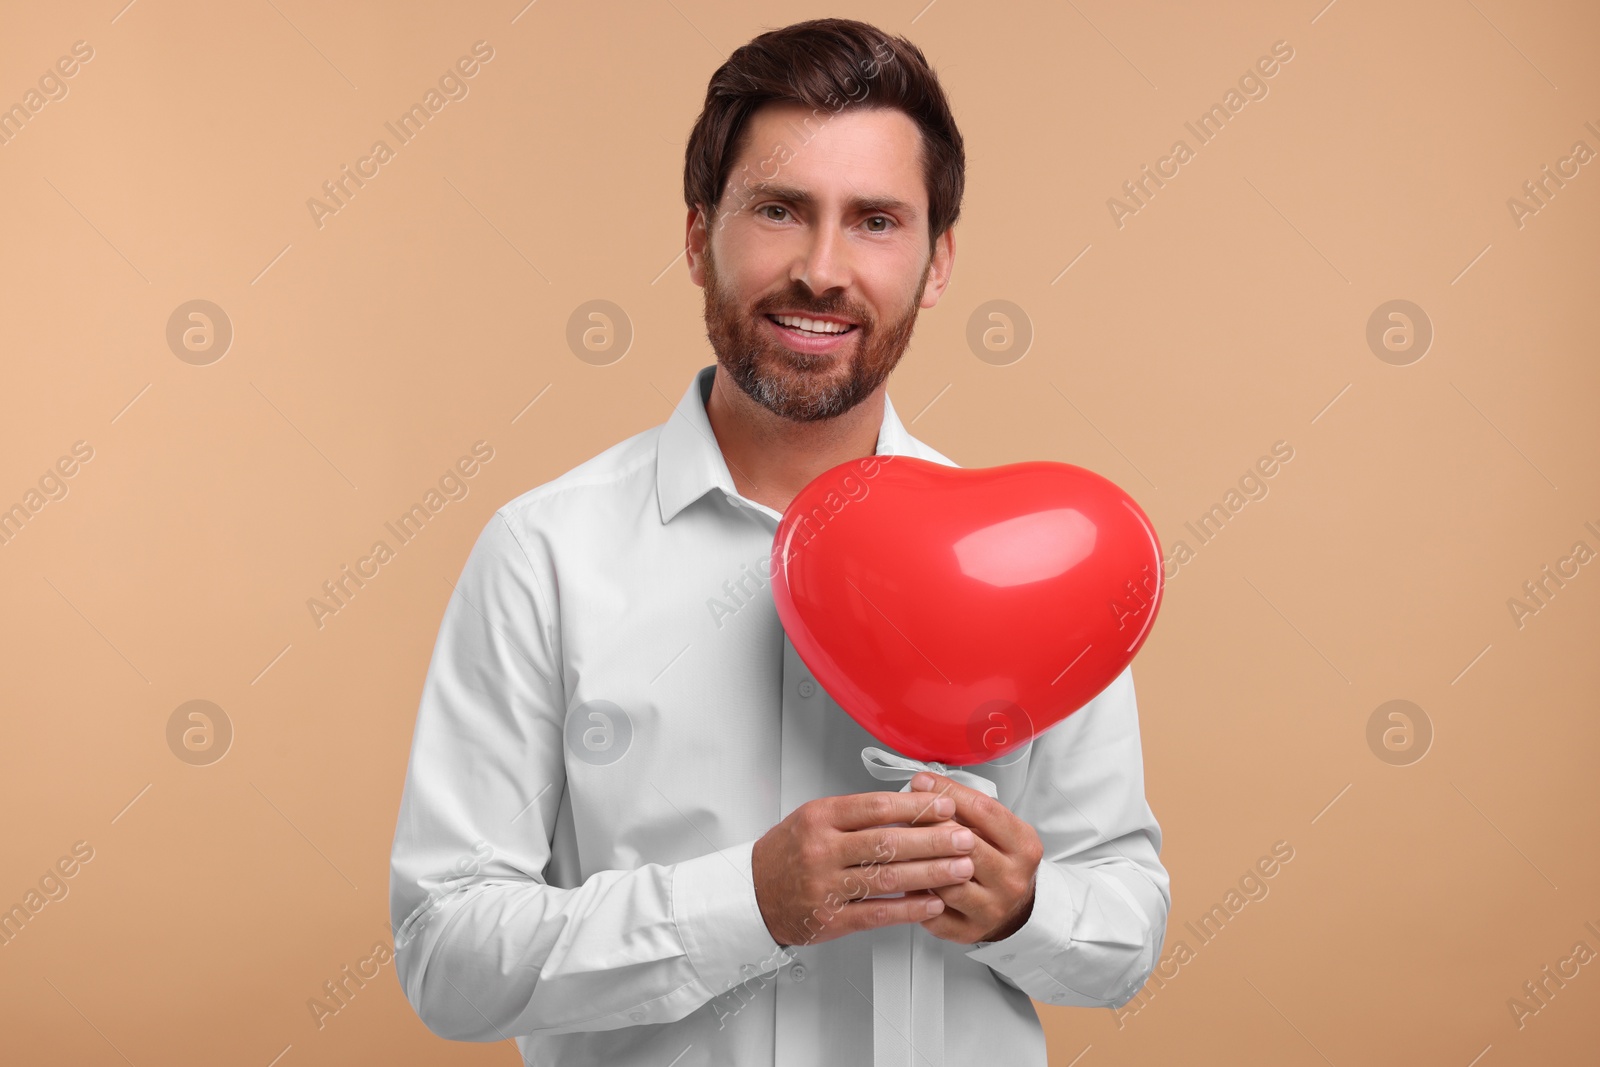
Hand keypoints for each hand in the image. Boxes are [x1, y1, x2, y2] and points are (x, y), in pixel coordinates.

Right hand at [752, 790, 979, 947]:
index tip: (945, 806)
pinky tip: (933, 903)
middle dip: (933, 840)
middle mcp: (822, 850)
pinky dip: (909, 909)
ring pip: (888, 878)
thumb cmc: (787, 853)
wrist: (753, 894)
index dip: (915, 807)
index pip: (875, 807)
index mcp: (819, 818)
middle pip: (887, 842)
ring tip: (961, 868)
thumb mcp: (812, 819)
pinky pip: (878, 913)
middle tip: (964, 838)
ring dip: (931, 873)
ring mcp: (826, 887)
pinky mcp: (831, 919)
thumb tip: (908, 807)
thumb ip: (855, 814)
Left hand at [907, 771, 1042, 943]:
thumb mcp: (1002, 830)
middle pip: (964, 845)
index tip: (923, 782)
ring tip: (899, 843)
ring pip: (946, 881)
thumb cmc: (1002, 862)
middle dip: (928, 823)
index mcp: (1024, 847)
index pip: (983, 811)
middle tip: (903, 810)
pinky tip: (904, 877)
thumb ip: (970, 809)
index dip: (948, 792)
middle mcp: (1011, 880)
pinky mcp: (968, 931)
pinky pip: (933, 912)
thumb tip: (927, 787)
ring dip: (919, 860)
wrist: (1016, 909)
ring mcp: (991, 909)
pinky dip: (915, 894)